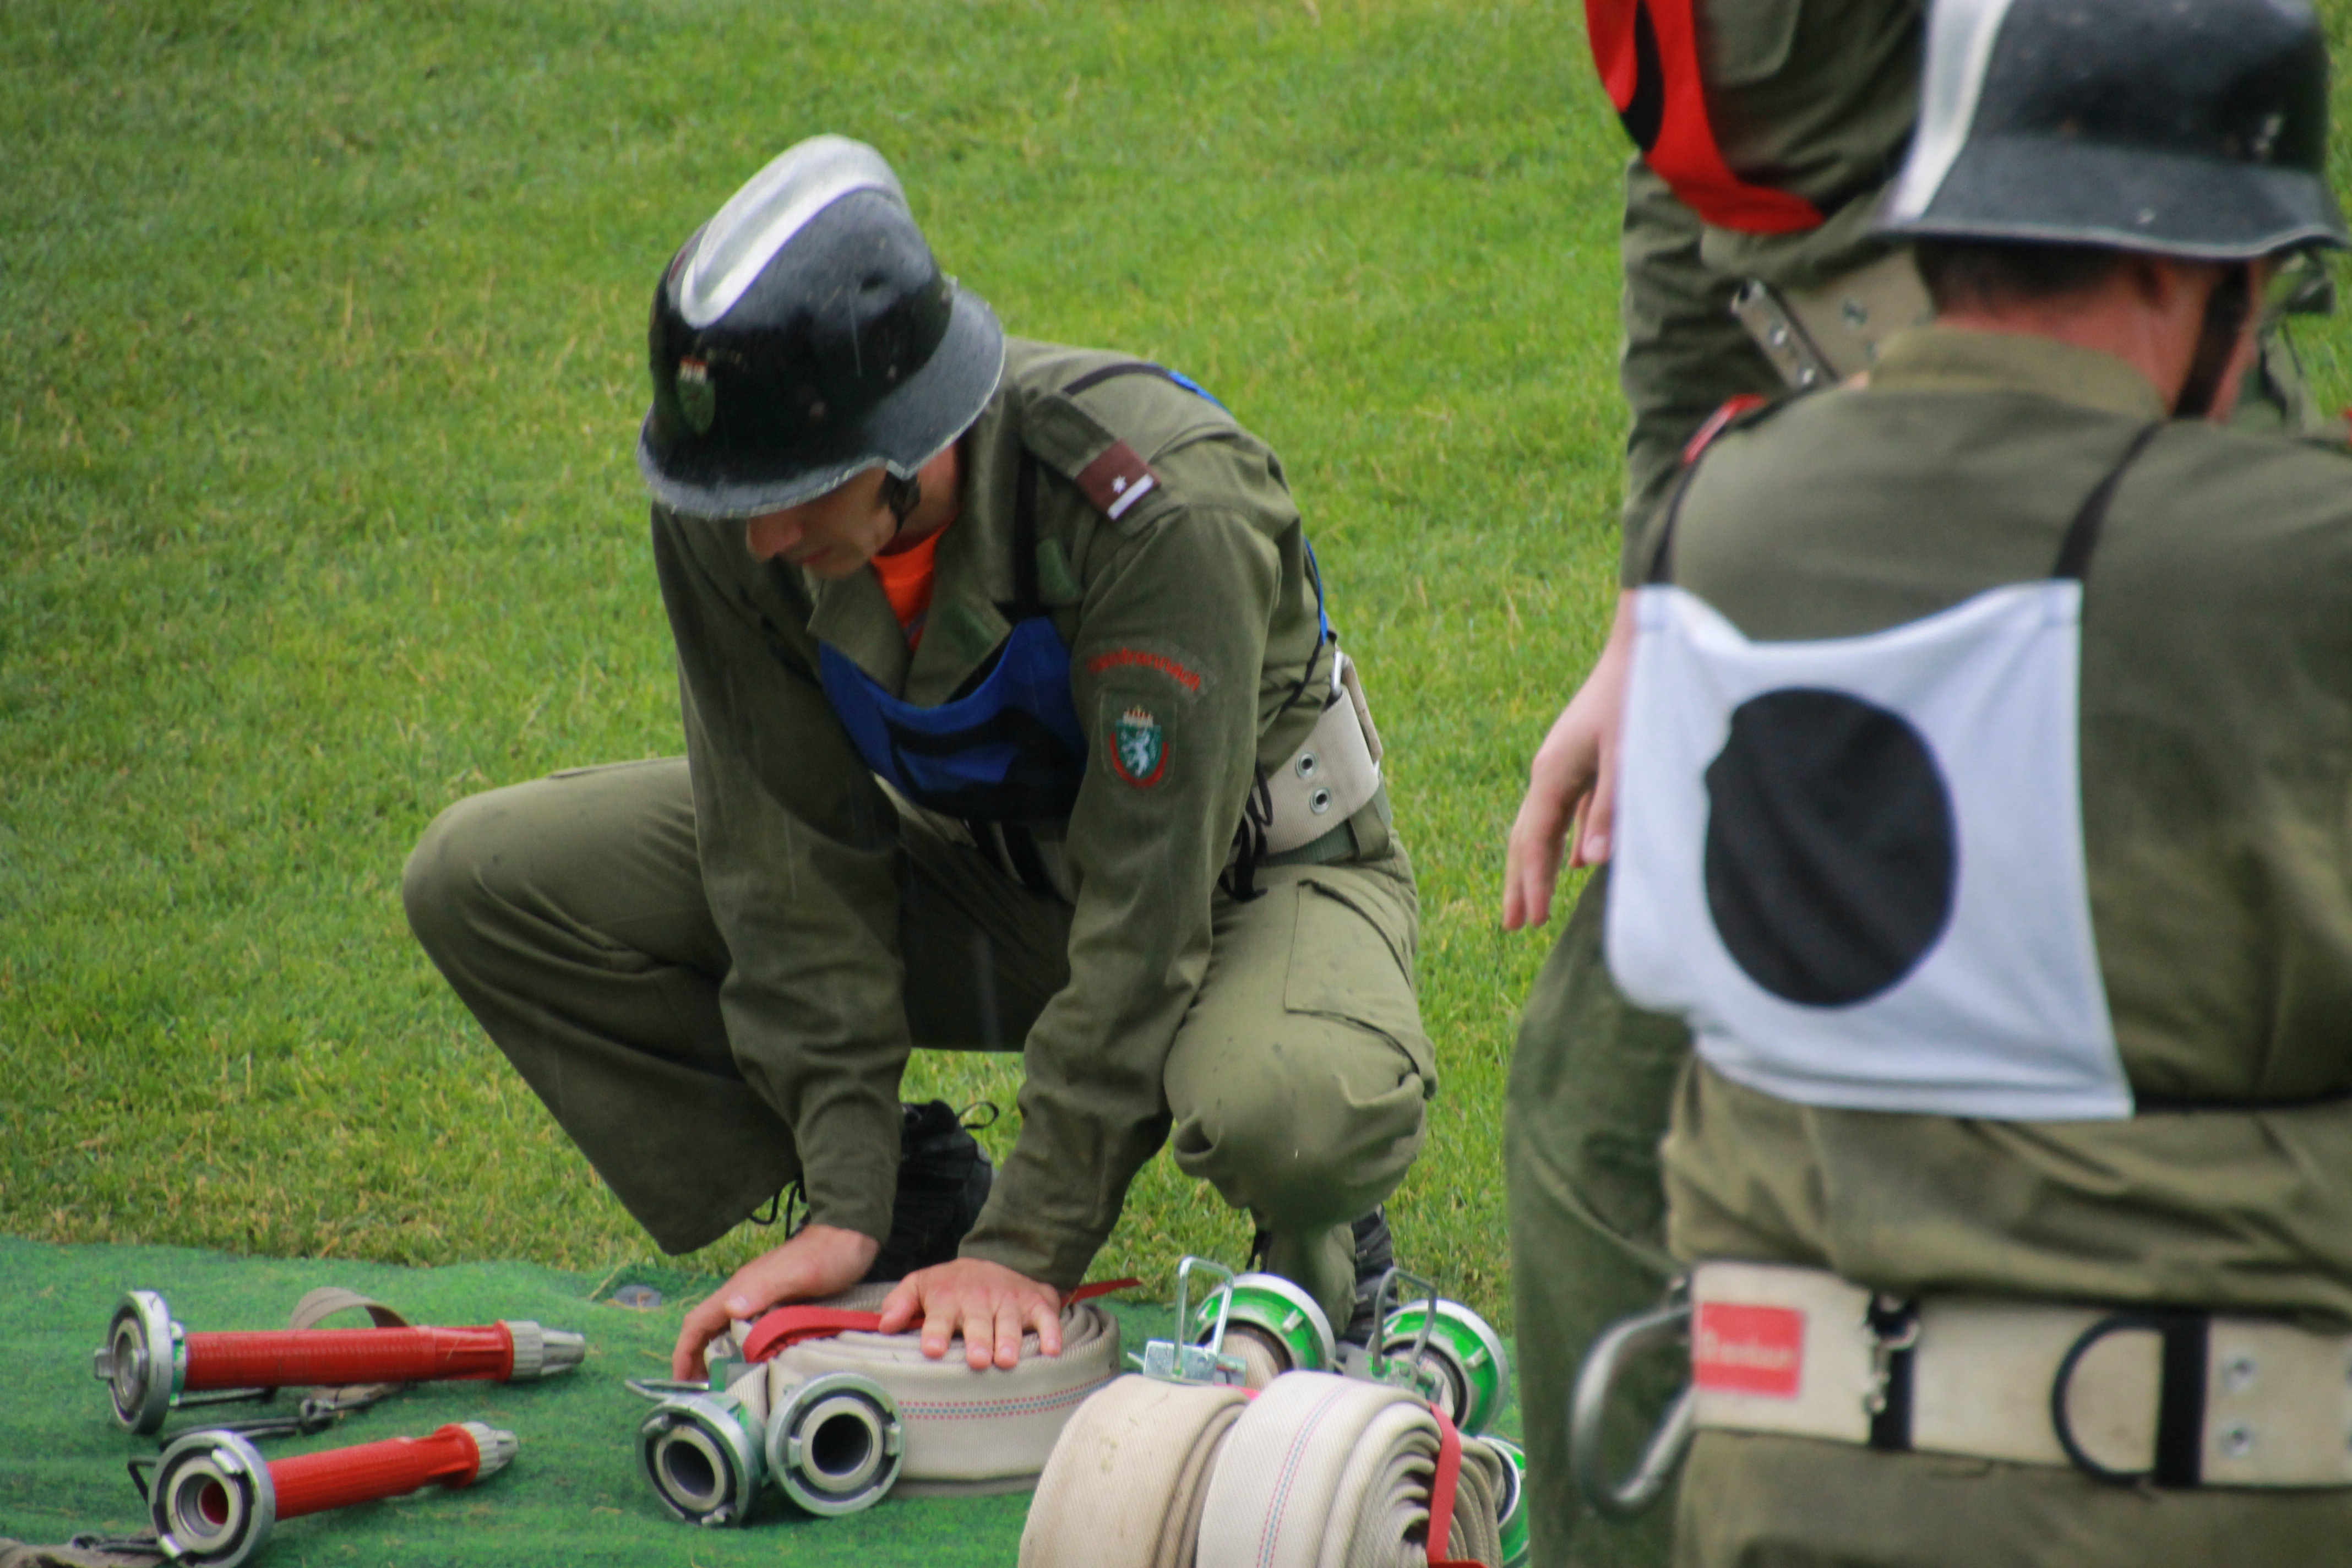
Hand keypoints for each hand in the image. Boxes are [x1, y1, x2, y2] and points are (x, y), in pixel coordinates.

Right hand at [670, 1223, 879, 1380]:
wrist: (851, 1237)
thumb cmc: (826, 1255)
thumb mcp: (798, 1272)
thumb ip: (764, 1288)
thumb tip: (728, 1309)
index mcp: (741, 1288)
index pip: (698, 1321)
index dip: (684, 1351)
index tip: (680, 1383)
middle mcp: (744, 1295)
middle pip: (707, 1330)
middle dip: (696, 1362)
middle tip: (702, 1398)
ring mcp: (759, 1300)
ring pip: (725, 1333)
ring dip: (717, 1360)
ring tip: (723, 1391)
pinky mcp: (777, 1307)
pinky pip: (747, 1334)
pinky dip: (740, 1355)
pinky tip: (752, 1371)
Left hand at [876, 1257, 1062, 1370]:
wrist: (998, 1257)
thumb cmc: (953, 1285)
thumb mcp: (921, 1284)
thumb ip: (900, 1302)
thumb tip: (884, 1325)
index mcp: (948, 1298)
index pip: (939, 1316)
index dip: (935, 1332)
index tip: (931, 1349)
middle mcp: (978, 1299)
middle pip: (977, 1322)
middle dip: (978, 1340)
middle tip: (978, 1359)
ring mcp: (1009, 1301)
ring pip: (1009, 1322)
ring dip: (1009, 1340)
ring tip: (1006, 1360)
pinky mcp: (1035, 1303)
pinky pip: (1046, 1317)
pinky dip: (1051, 1332)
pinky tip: (1052, 1350)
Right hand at [1502, 591, 1635, 929]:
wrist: (1647, 644)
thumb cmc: (1638, 695)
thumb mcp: (1629, 754)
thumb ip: (1610, 810)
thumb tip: (1586, 866)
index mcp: (1554, 772)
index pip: (1532, 840)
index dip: (1528, 884)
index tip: (1527, 923)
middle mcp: (1552, 769)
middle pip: (1526, 836)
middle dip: (1519, 881)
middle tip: (1513, 925)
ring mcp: (1568, 762)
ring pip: (1546, 825)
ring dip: (1540, 865)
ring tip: (1535, 902)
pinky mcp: (1587, 757)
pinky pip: (1569, 811)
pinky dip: (1567, 841)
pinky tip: (1577, 862)